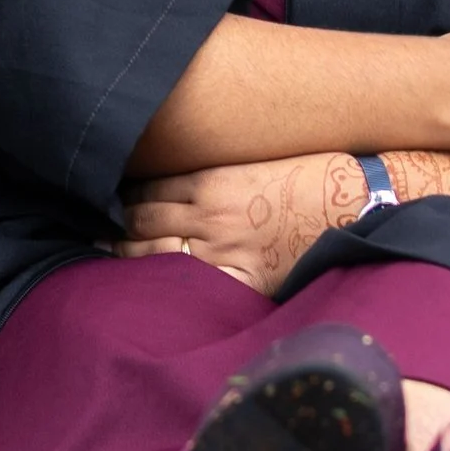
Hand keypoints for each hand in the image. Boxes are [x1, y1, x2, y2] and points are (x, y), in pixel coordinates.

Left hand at [119, 152, 367, 295]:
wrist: (360, 198)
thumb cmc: (316, 172)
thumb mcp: (258, 160)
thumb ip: (219, 172)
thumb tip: (188, 183)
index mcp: (212, 177)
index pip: (149, 186)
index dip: (123, 194)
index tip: (104, 199)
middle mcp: (210, 213)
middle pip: (143, 220)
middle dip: (114, 227)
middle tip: (90, 232)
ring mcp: (226, 248)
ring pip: (158, 254)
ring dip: (128, 256)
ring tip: (107, 257)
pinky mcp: (246, 276)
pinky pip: (196, 285)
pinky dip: (169, 286)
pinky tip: (151, 290)